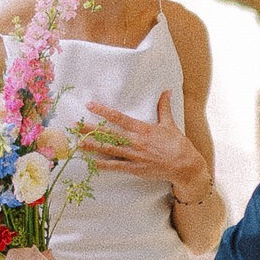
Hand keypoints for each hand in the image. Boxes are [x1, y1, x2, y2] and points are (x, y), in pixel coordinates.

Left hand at [81, 91, 212, 207]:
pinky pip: (116, 166)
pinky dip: (103, 165)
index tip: (90, 105)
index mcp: (143, 129)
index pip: (119, 118)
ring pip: (109, 150)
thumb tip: (166, 90)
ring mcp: (135, 156)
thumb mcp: (170, 124)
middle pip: (109, 134)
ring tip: (77, 143)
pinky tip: (91, 163)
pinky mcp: (136, 169)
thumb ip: (164, 107)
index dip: (103, 111)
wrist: (185, 166)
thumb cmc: (178, 144)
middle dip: (91, 129)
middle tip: (74, 125)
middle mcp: (136, 142)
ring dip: (92, 146)